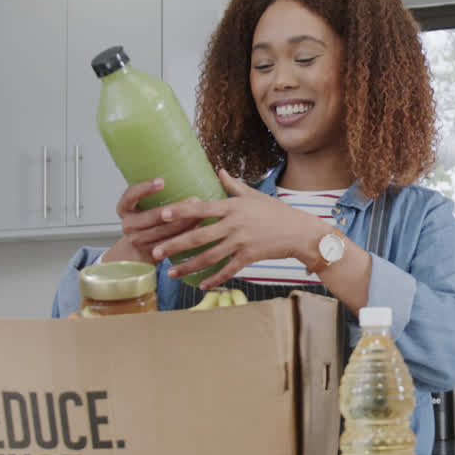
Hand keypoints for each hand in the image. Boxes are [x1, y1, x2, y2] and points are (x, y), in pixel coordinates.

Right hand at [104, 178, 202, 264]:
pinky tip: (197, 227)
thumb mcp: (142, 207)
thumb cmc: (146, 222)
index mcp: (124, 209)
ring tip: (201, 213)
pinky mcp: (151, 253)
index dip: (145, 188)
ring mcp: (138, 241)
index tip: (162, 181)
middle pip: (154, 216)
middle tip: (195, 199)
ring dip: (185, 222)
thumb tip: (181, 176)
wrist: (137, 251)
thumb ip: (152, 196)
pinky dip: (185, 235)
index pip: (130, 195)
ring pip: (165, 231)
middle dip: (176, 208)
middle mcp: (128, 225)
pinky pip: (171, 243)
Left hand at [150, 169, 326, 288]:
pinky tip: (200, 285)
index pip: (201, 208)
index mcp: (232, 207)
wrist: (299, 231)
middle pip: (198, 236)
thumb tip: (219, 170)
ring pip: (209, 257)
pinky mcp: (249, 257)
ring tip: (170, 272)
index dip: (180, 211)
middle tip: (155, 251)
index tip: (161, 215)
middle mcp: (234, 225)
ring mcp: (241, 242)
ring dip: (188, 266)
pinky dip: (213, 279)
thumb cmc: (276, 211)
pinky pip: (227, 270)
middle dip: (174, 245)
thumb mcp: (254, 195)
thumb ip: (233, 185)